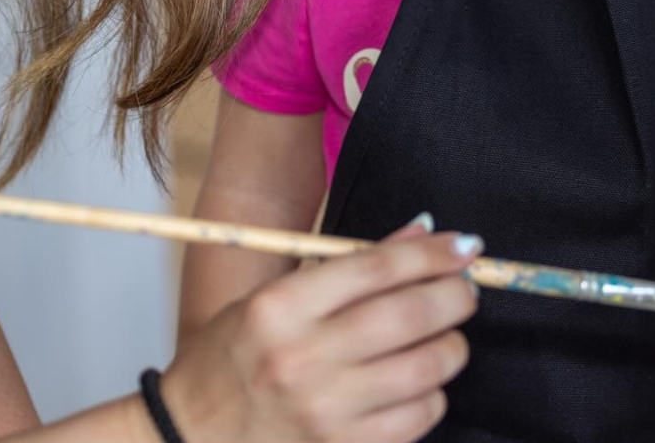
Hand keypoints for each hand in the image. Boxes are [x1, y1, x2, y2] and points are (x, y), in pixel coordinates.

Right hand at [159, 221, 481, 442]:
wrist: (188, 437)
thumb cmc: (234, 359)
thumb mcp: (278, 297)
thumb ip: (353, 266)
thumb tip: (424, 231)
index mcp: (280, 307)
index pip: (377, 267)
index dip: (432, 254)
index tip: (464, 246)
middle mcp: (301, 358)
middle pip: (409, 315)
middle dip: (454, 296)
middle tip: (465, 289)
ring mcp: (323, 410)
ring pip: (425, 368)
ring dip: (451, 347)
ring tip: (446, 337)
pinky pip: (417, 418)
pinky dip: (432, 395)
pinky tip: (420, 382)